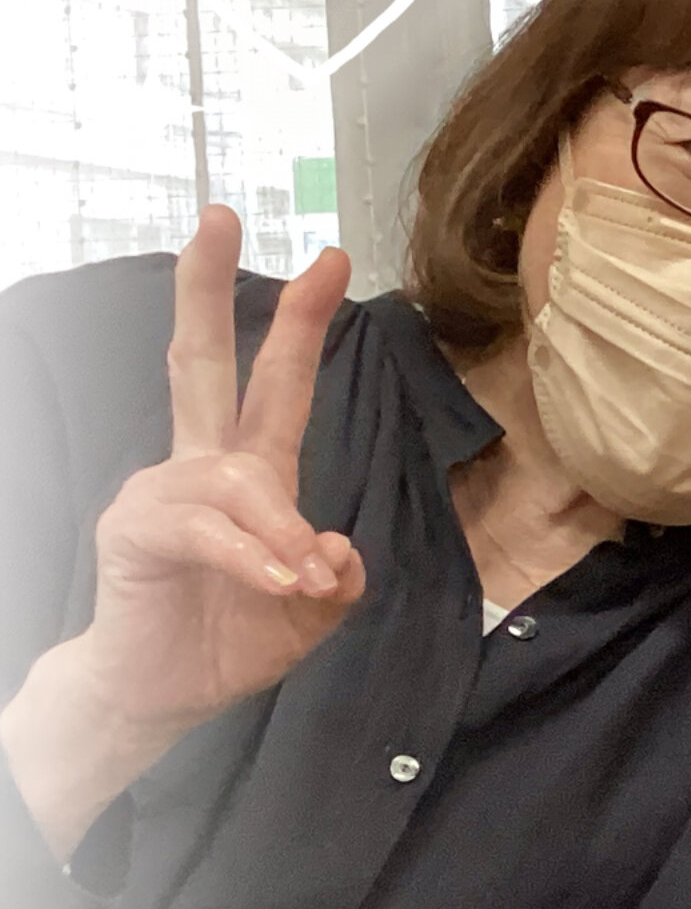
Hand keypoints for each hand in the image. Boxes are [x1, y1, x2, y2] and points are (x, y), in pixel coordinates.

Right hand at [0, 209, 363, 857]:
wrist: (167, 690)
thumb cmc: (234, 636)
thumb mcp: (315, 608)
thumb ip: (338, 574)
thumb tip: (338, 544)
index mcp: (251, 472)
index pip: (278, 385)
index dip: (302, 325)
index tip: (335, 260)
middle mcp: (202, 468)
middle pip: (203, 362)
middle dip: (213, 291)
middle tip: (220, 218)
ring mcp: (161, 494)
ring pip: (235, 480)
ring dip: (279, 530)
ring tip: (300, 578)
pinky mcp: (134, 532)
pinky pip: (204, 530)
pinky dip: (247, 554)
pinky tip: (276, 580)